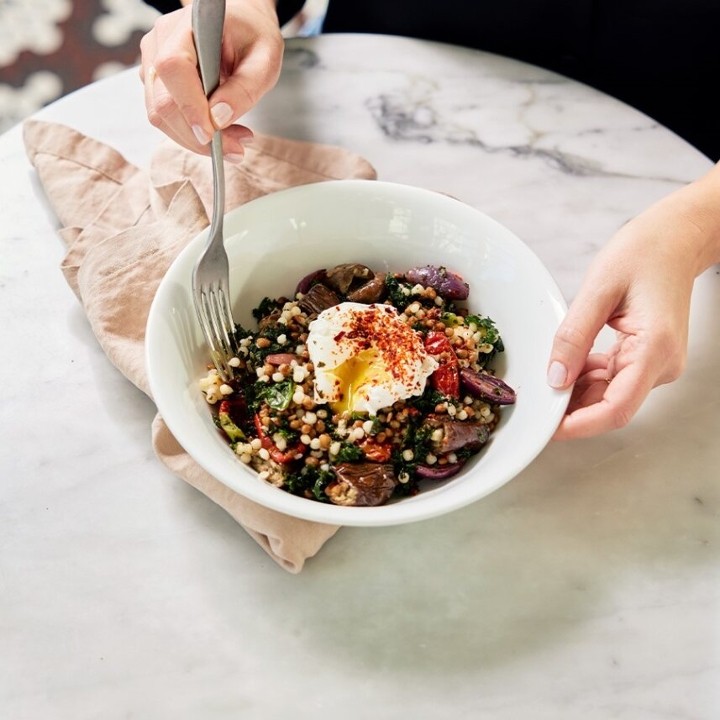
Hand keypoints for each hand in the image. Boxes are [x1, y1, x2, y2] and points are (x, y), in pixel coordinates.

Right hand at [139, 0, 283, 159]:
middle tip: (237, 150)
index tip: (212, 135)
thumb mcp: (265, 60)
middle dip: (198, 136)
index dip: (189, 106)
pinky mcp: (156, 83)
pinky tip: (220, 131)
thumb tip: (218, 119)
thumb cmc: (253, 37)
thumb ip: (244, 88)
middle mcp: (160, 42)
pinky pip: (166, 117)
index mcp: (186, 26)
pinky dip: (192, 133)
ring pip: (160, 115)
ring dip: (196, 139)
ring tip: (235, 141)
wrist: (242, 25)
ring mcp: (153, 63)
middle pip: (163, 101)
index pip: (173, 68)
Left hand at [548, 165, 719, 438]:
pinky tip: (564, 366)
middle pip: (610, 407)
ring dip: (575, 394)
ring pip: (609, 396)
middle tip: (531, 404)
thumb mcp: (598, 290)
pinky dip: (585, 379)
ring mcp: (656, 364)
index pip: (616, 409)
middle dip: (570, 411)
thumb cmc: (643, 253)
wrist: (675, 238)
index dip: (578, 425)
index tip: (545, 428)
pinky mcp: (646, 358)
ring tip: (542, 380)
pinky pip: (612, 380)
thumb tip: (554, 379)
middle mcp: (661, 365)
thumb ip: (574, 337)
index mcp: (654, 350)